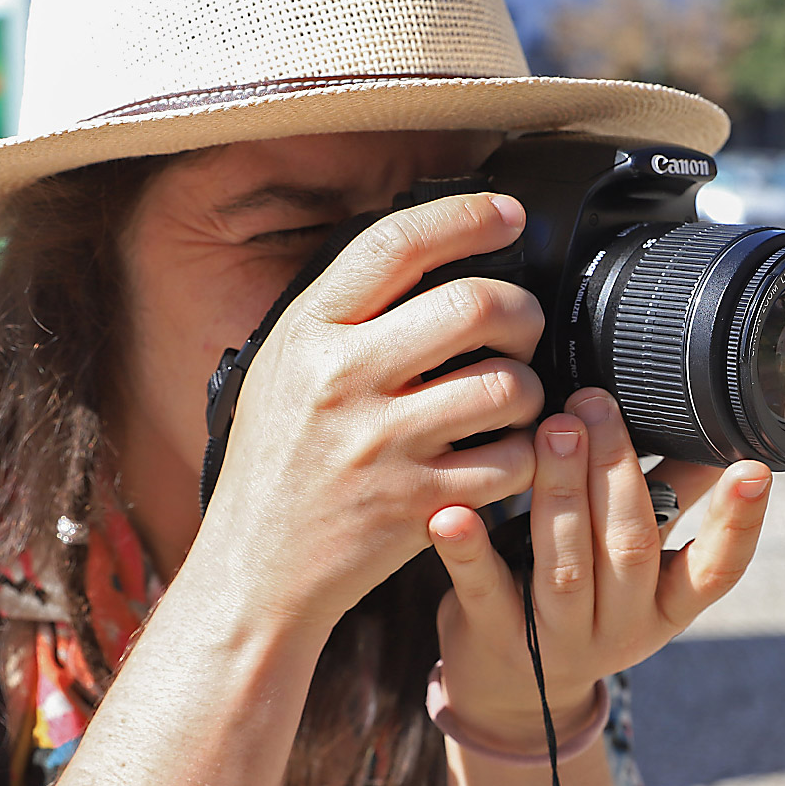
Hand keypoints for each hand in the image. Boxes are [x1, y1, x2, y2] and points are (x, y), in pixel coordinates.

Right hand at [188, 193, 544, 633]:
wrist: (255, 570)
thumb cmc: (276, 466)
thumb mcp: (282, 370)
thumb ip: (344, 318)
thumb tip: (427, 259)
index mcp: (309, 333)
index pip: (397, 244)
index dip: (467, 217)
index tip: (506, 215)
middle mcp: (344, 380)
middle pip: (474, 305)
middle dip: (521, 310)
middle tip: (522, 325)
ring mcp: (383, 445)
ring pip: (507, 385)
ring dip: (529, 389)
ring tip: (512, 399)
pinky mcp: (419, 503)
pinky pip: (512, 461)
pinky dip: (524, 456)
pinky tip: (504, 455)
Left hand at [429, 389, 771, 748]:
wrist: (513, 694)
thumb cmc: (584, 598)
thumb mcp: (635, 562)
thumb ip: (670, 496)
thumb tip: (712, 425)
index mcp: (666, 607)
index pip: (716, 570)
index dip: (740, 523)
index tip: (754, 470)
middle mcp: (620, 628)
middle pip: (630, 549)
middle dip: (616, 473)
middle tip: (598, 407)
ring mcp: (558, 638)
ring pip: (566, 564)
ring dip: (561, 492)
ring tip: (555, 429)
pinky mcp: (496, 637)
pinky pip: (483, 590)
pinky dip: (467, 550)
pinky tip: (453, 514)